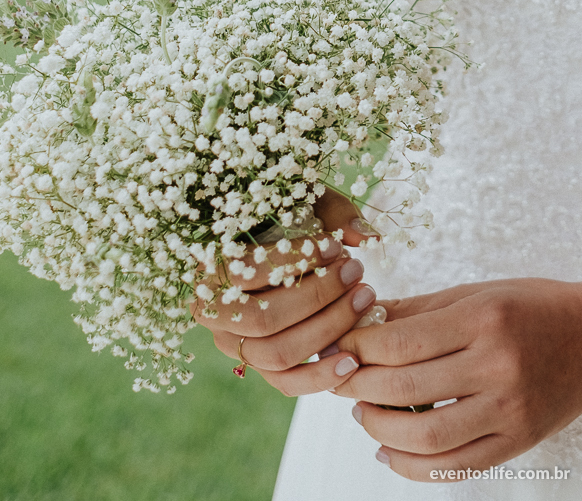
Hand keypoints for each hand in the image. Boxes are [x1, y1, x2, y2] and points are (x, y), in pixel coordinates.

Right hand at [190, 191, 381, 394]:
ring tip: (364, 298)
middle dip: (318, 296)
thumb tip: (367, 236)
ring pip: (276, 353)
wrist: (271, 249)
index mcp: (210, 267)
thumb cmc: (287, 219)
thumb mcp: (303, 202)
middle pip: (264, 318)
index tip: (335, 247)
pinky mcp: (256, 366)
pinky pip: (285, 382)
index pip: (249, 271)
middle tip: (356, 272)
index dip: (295, 261)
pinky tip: (353, 360)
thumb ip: (334, 213)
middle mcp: (213, 313)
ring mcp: (233, 344)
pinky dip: (319, 377)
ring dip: (327, 328)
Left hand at [333, 278, 581, 479]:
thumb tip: (363, 320)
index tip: (342, 348)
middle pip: (407, 387)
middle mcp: (497, 365)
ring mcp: (509, 409)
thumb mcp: (480, 293)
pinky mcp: (518, 441)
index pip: (403, 341)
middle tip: (341, 381)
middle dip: (361, 387)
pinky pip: (455, 467)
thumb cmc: (536, 306)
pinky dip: (413, 466)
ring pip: (426, 436)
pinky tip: (391, 451)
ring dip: (381, 429)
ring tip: (364, 415)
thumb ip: (421, 309)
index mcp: (485, 318)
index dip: (361, 348)